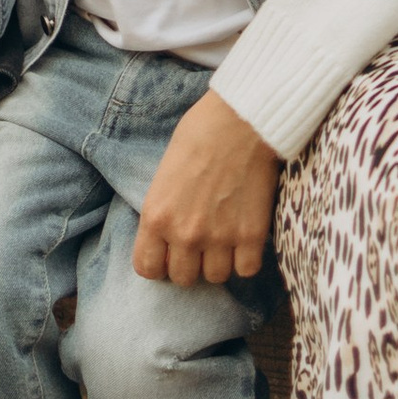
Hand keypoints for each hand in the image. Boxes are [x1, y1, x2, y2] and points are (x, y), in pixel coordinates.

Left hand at [132, 91, 282, 285]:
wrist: (240, 120)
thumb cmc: (199, 134)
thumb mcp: (164, 173)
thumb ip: (163, 210)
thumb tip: (167, 236)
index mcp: (156, 215)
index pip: (147, 269)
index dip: (159, 264)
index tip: (169, 255)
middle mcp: (184, 233)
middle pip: (183, 278)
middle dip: (190, 264)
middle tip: (200, 245)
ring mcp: (219, 237)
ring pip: (215, 277)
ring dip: (219, 262)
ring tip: (224, 239)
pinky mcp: (251, 235)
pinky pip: (246, 270)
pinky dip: (246, 259)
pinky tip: (245, 239)